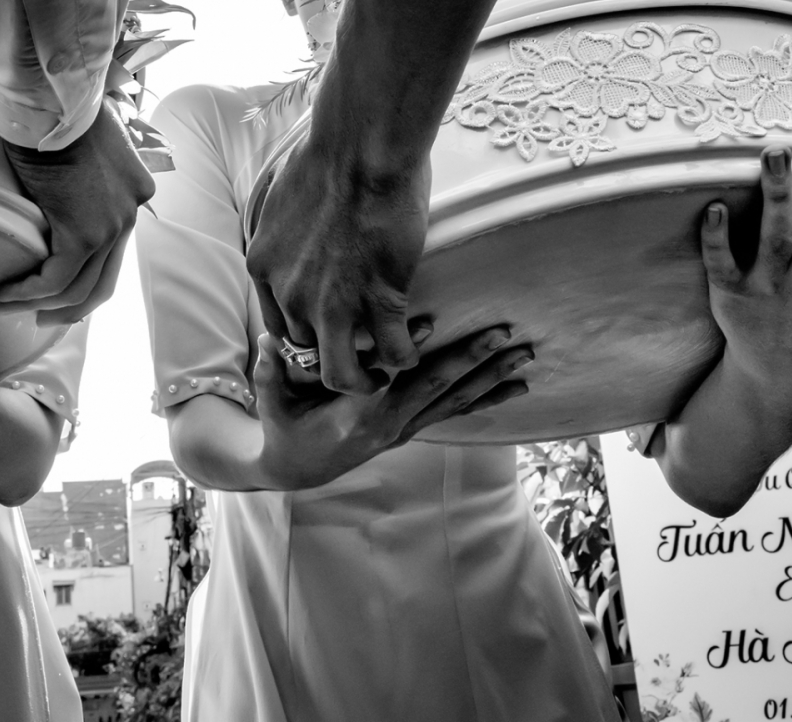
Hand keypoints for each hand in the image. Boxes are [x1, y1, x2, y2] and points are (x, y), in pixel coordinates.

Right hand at [0, 105, 152, 325]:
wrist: (55, 100)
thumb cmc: (57, 110)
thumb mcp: (85, 141)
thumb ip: (84, 168)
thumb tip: (61, 179)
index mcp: (135, 193)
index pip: (114, 249)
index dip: (86, 274)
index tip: (58, 286)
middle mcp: (132, 213)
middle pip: (104, 280)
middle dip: (70, 306)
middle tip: (40, 316)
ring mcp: (113, 226)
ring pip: (78, 287)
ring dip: (42, 305)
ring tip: (8, 306)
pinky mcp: (85, 233)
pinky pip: (55, 280)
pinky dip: (28, 293)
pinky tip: (5, 294)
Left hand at [246, 138, 429, 394]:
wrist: (361, 148)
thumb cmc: (328, 156)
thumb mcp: (283, 199)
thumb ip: (286, 231)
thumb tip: (299, 232)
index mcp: (263, 268)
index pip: (275, 328)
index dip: (303, 338)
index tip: (323, 335)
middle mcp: (291, 294)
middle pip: (304, 355)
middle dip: (330, 359)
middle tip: (355, 358)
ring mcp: (334, 303)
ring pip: (341, 374)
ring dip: (364, 381)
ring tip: (381, 375)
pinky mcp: (380, 300)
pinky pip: (393, 352)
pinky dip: (405, 358)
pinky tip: (412, 350)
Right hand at [252, 326, 529, 489]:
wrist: (297, 469)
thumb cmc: (284, 427)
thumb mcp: (270, 402)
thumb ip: (269, 371)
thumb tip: (266, 337)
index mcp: (356, 415)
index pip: (387, 381)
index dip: (410, 352)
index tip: (433, 320)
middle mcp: (388, 425)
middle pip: (436, 388)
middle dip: (471, 359)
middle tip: (503, 333)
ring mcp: (404, 429)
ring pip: (455, 401)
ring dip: (491, 378)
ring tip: (524, 357)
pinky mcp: (413, 428)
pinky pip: (456, 412)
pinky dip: (488, 398)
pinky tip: (517, 387)